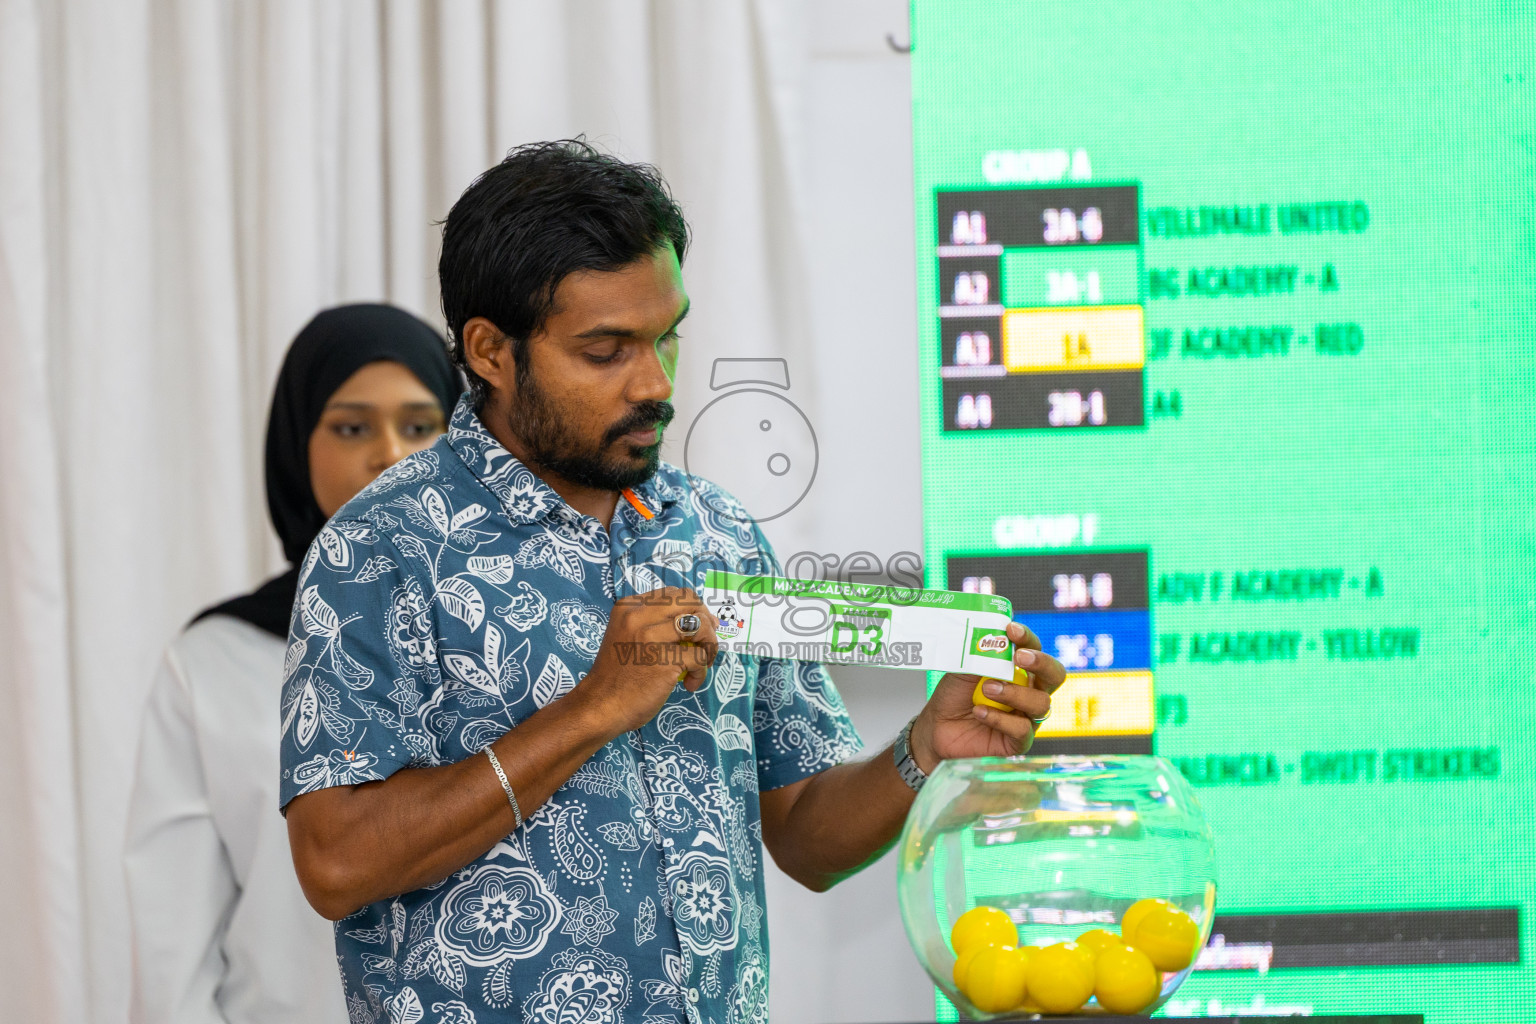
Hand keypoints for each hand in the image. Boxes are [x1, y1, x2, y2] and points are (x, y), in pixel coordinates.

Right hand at [578, 587, 718, 734]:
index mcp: (629, 607)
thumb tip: (702, 618)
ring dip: (710, 646)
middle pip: (690, 602)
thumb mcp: (628, 635)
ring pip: (701, 626)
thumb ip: (654, 624)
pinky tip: (689, 683)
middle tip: (705, 642)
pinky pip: (700, 657)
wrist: (600, 705)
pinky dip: (702, 672)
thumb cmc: (618, 675)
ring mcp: (650, 637)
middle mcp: (638, 616)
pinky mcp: (663, 660)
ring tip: (702, 663)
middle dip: (706, 621)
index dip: (693, 608)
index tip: (698, 628)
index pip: (674, 594)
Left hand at [909, 621, 1066, 771]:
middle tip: (1019, 657)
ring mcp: (1027, 717)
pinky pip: (1022, 729)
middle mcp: (1030, 691)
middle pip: (1055, 675)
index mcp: (1020, 670)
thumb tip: (995, 637)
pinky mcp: (1019, 741)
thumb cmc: (954, 695)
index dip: (1027, 638)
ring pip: (1040, 703)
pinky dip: (1000, 719)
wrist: (937, 726)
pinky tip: (980, 712)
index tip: (1011, 630)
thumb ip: (980, 654)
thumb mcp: (964, 669)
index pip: (1034, 649)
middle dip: (1041, 663)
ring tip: (987, 689)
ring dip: (1014, 693)